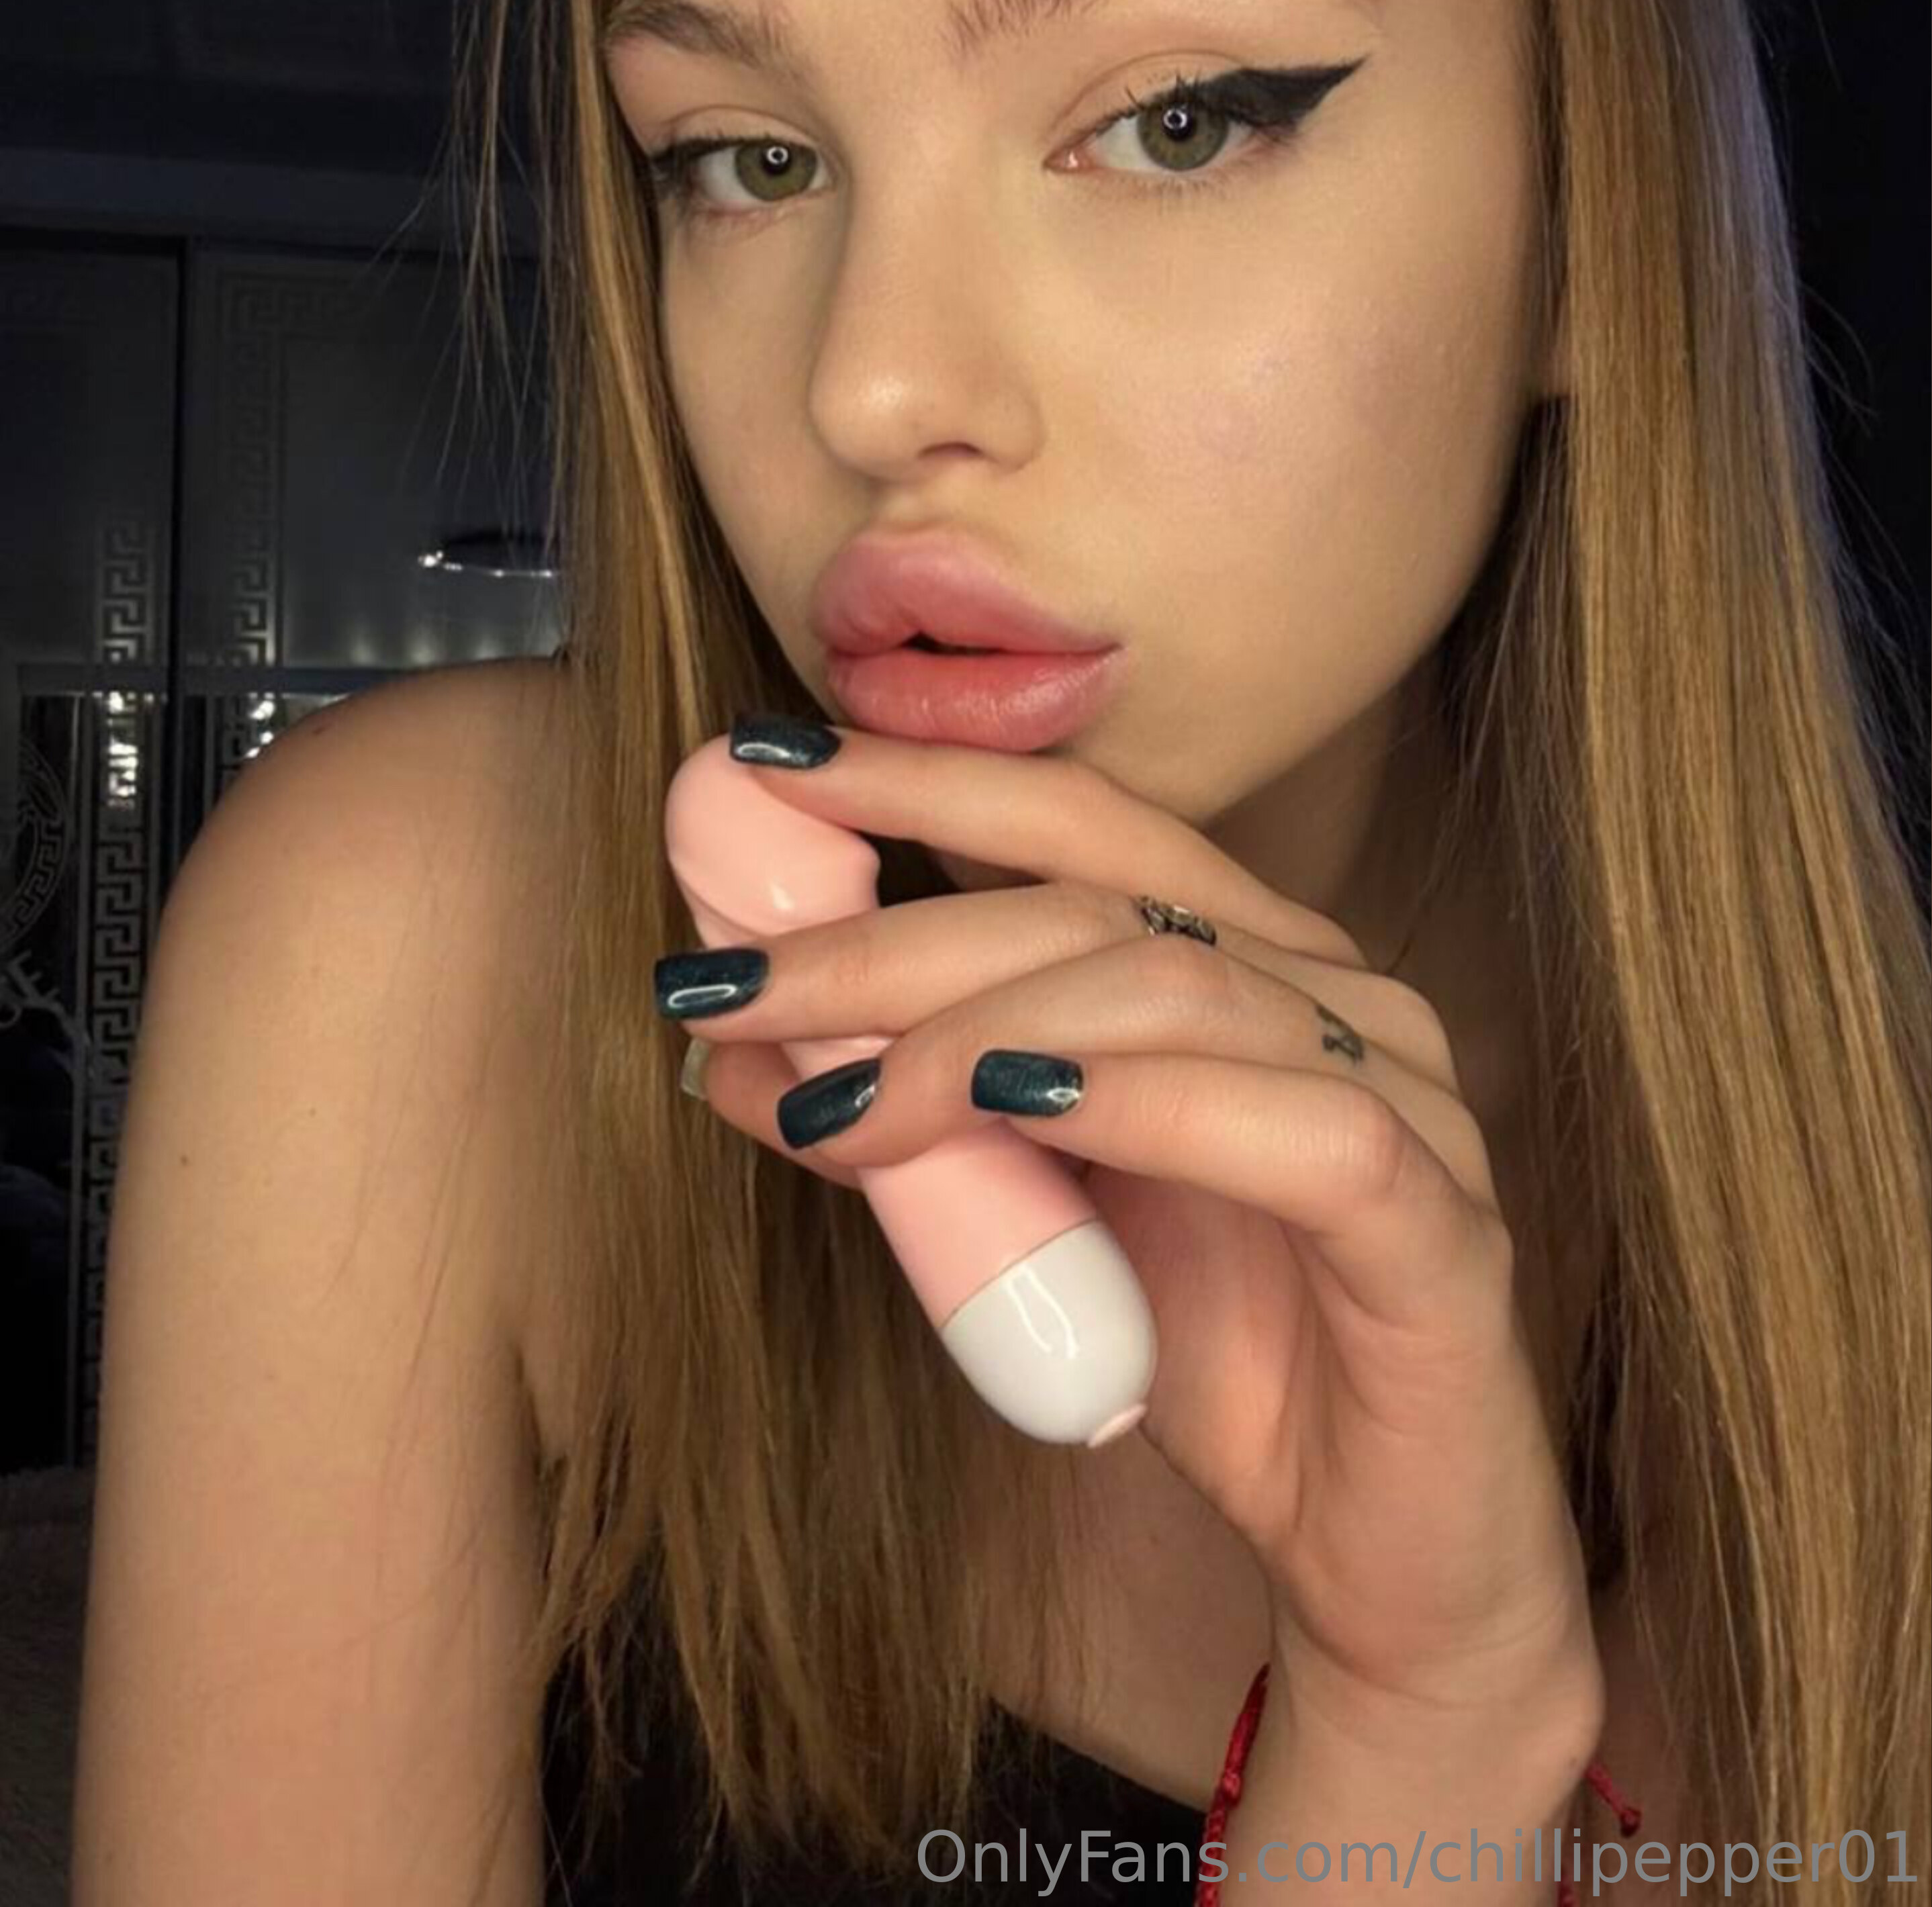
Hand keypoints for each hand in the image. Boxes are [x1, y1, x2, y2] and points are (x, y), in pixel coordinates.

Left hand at [670, 721, 1601, 1745]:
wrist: (1380, 1561)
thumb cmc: (1211, 1363)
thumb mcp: (1028, 1231)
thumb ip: (916, 1126)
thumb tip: (740, 1055)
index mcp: (1248, 962)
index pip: (1082, 823)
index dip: (926, 778)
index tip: (770, 761)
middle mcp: (1336, 995)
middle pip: (1100, 900)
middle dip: (893, 932)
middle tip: (732, 985)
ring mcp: (1408, 1100)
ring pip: (1183, 988)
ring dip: (981, 1027)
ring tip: (837, 1097)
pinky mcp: (1443, 1233)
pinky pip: (1309, 1131)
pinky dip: (1150, 1102)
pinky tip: (1022, 1106)